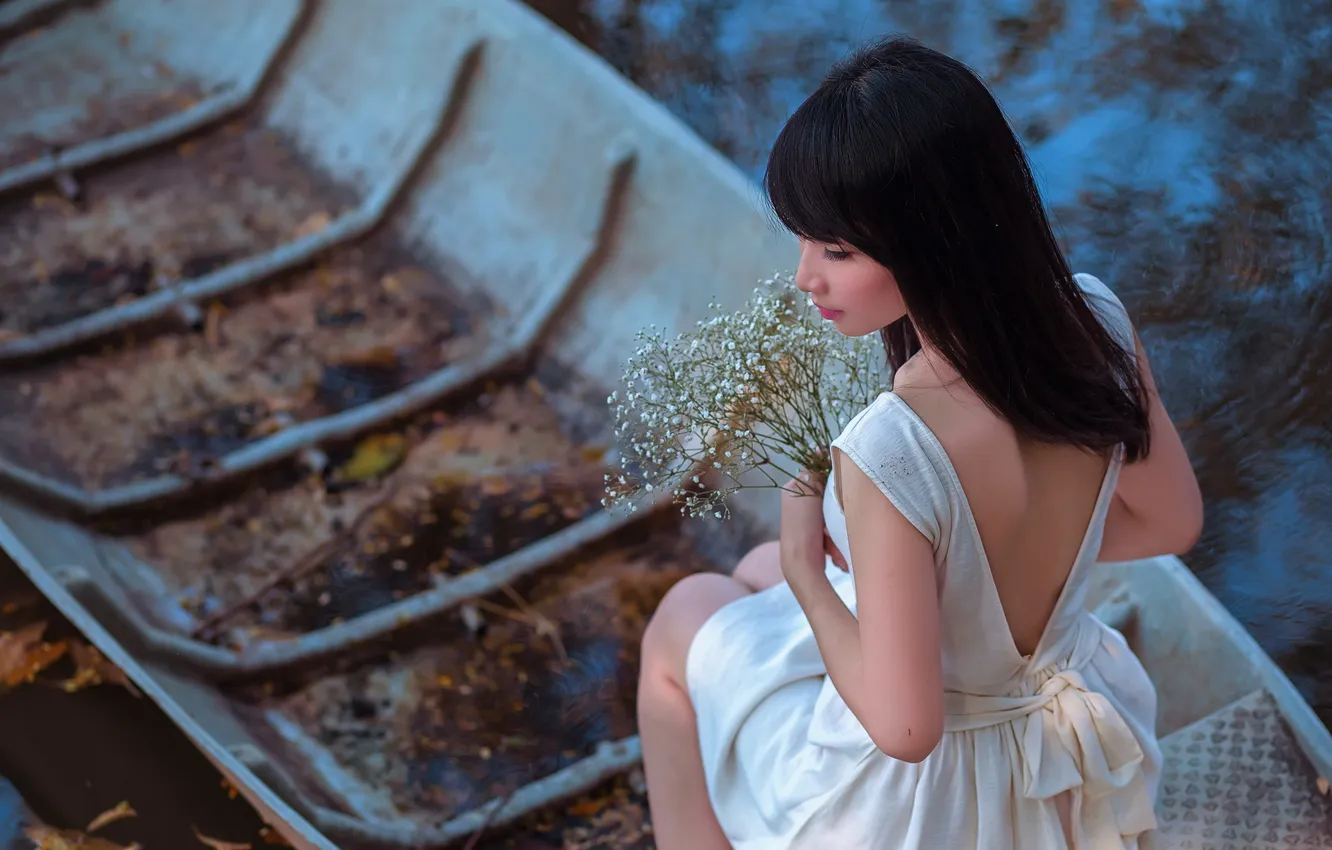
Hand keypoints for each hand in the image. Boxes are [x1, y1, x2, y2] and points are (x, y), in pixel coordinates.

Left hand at [779, 471, 845, 589]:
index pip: (815, 473)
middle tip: (837, 518)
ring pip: (832, 514)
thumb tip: (819, 449)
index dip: (830, 476)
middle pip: (827, 495)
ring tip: (831, 538)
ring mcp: (807, 520)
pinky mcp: (815, 535)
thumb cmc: (803, 528)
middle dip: (836, 509)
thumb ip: (814, 473)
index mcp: (792, 490)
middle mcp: (797, 502)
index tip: (844, 479)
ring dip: (837, 526)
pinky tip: (831, 547)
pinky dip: (834, 538)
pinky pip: (831, 529)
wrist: (801, 565)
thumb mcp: (809, 494)